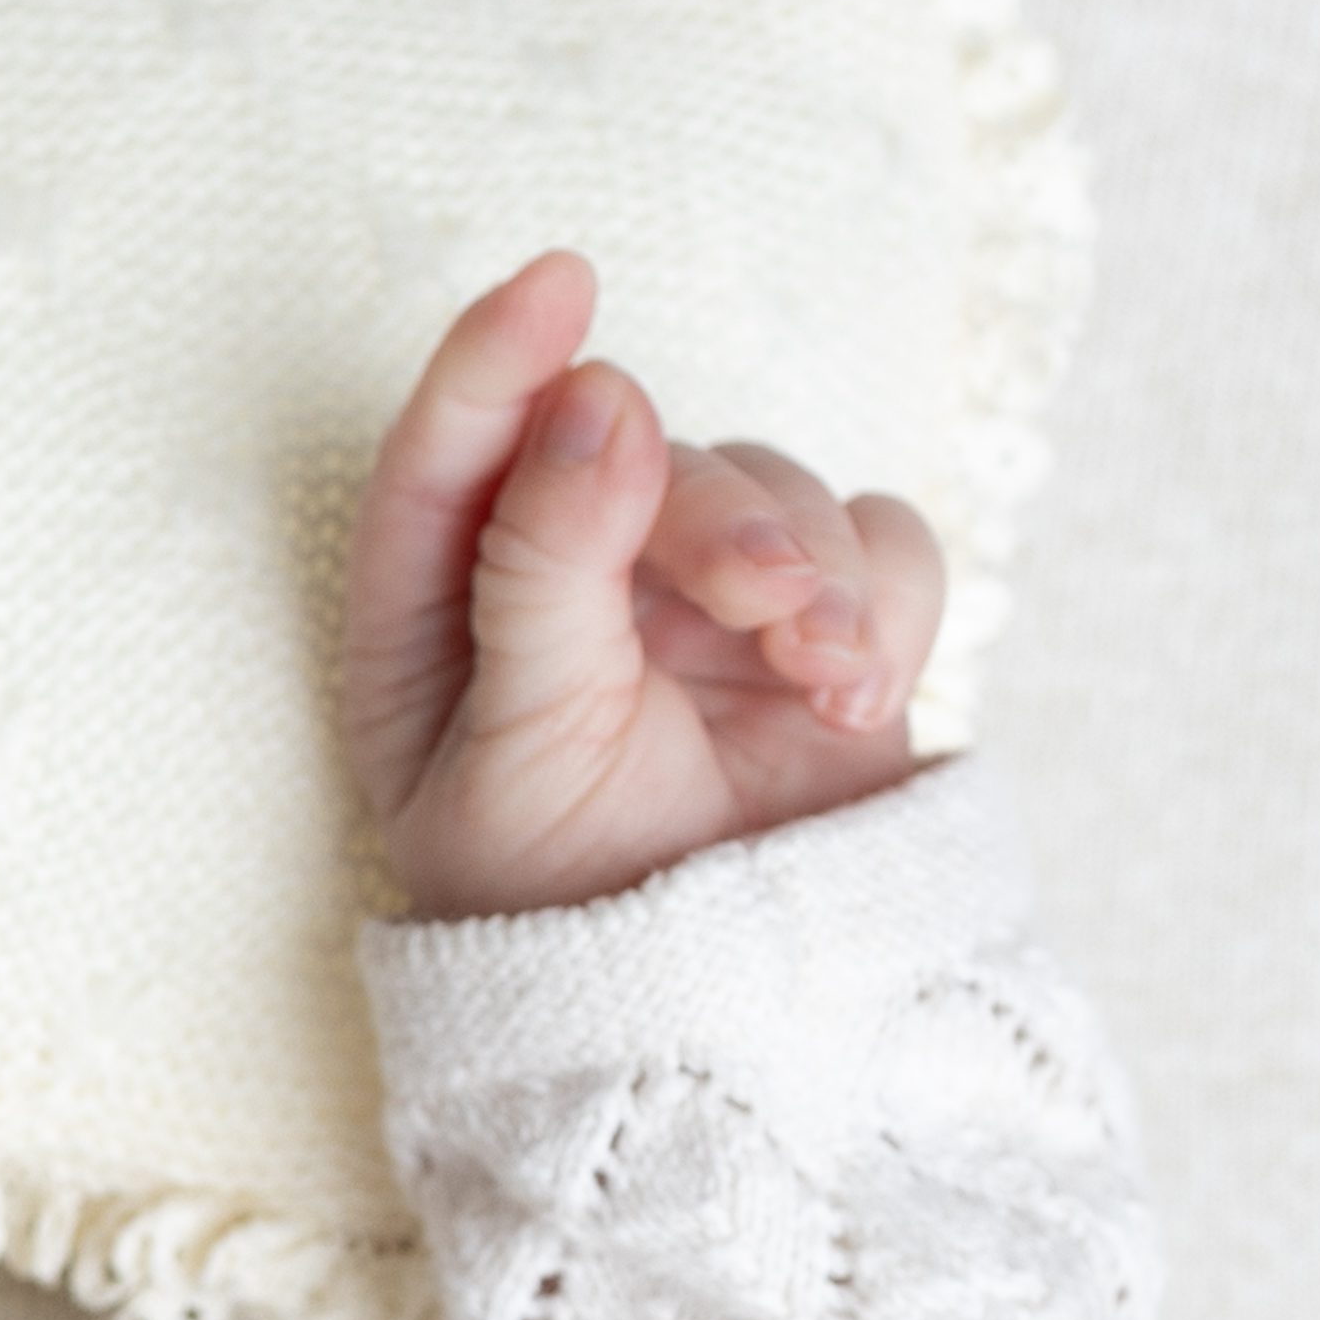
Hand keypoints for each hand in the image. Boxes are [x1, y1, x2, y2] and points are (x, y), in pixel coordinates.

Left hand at [341, 249, 946, 921]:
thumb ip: (545, 564)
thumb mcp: (520, 745)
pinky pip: (876, 545)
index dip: (500, 358)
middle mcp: (569, 585)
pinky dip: (881, 601)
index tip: (559, 285)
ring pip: (773, 485)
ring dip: (811, 562)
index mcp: (438, 617)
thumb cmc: (566, 911)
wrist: (712, 1034)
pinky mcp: (819, 634)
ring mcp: (700, 605)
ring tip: (824, 673)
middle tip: (768, 598)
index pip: (451, 454)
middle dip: (714, 514)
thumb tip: (599, 389)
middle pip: (645, 456)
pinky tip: (860, 691)